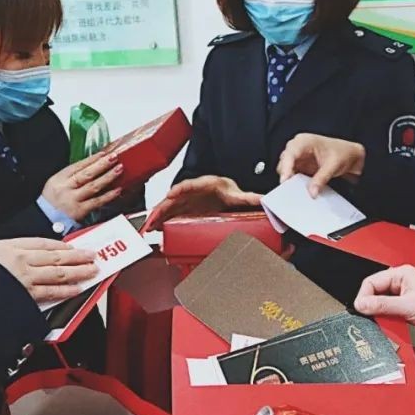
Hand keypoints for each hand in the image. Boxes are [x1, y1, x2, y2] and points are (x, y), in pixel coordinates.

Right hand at [0, 238, 97, 304]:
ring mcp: (26, 280)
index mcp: (12, 248)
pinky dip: (66, 290)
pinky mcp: (26, 297)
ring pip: (59, 273)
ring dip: (78, 272)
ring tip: (91, 270)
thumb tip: (24, 254)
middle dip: (78, 257)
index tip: (74, 247)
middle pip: (57, 257)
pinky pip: (51, 292)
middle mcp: (22, 262)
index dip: (62, 245)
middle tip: (92, 256)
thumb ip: (6, 252)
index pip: (44, 244)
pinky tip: (76, 289)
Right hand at [42, 151, 123, 222]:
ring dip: (108, 177)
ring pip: (93, 186)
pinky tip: (117, 190)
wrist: (42, 220)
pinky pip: (96, 202)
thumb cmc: (51, 201)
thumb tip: (93, 165)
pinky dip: (108, 196)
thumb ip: (72, 175)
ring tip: (118, 169)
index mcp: (59, 178)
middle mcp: (66, 188)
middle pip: (86, 174)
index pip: (78, 165)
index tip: (104, 153)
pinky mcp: (79, 212)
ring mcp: (73, 200)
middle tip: (114, 158)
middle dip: (102, 164)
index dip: (92, 159)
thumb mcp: (56, 183)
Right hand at [143, 175, 261, 230]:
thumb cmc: (226, 190)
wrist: (222, 192)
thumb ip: (250, 198)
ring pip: (167, 207)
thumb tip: (265, 200)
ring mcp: (184, 200)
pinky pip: (168, 214)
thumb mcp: (237, 193)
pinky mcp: (182, 209)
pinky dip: (160, 220)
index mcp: (203, 184)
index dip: (179, 190)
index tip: (172, 194)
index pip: (188, 185)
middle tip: (154, 218)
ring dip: (157, 216)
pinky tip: (155, 229)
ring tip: (149, 227)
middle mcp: (190, 192)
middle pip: (173, 198)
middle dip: (162, 208)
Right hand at [278, 134, 365, 196]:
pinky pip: (291, 175)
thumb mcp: (332, 166)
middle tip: (291, 190)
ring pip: (285, 169)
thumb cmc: (342, 153)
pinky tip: (300, 188)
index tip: (285, 180)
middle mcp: (298, 147)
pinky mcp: (300, 166)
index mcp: (304, 141)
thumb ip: (321, 179)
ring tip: (297, 190)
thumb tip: (311, 192)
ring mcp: (297, 157)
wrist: (350, 156)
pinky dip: (294, 182)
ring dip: (290, 180)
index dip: (286, 167)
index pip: (290, 154)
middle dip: (286, 175)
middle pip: (284, 162)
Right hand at [354, 265, 414, 344]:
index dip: (364, 295)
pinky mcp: (408, 312)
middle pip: (375, 293)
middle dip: (371, 306)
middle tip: (369, 317)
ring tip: (381, 322)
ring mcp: (405, 298)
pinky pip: (390, 315)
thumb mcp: (409, 305)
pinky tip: (390, 326)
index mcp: (402, 274)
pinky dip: (388, 322)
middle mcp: (403, 284)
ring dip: (380, 315)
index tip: (361, 308)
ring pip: (382, 306)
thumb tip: (361, 304)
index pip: (372, 281)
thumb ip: (382, 305)